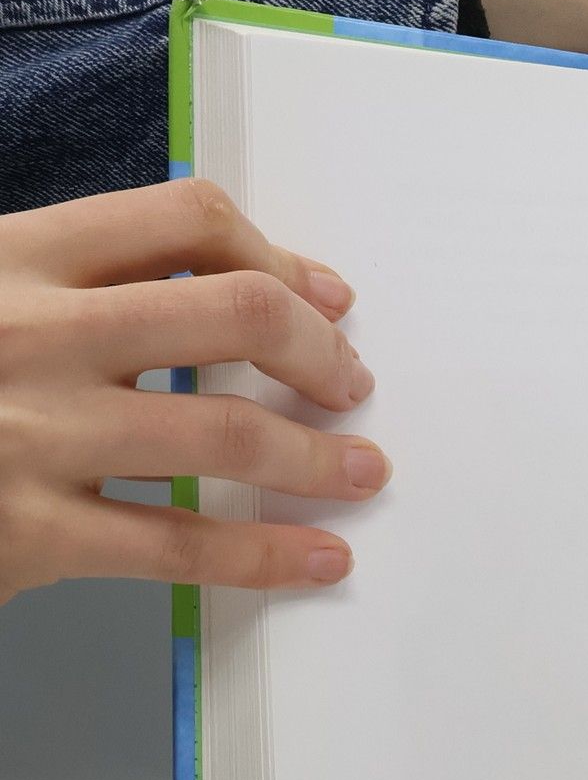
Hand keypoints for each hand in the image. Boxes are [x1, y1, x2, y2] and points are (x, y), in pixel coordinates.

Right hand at [0, 180, 388, 605]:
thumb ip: (74, 283)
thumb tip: (217, 294)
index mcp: (15, 255)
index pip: (184, 219)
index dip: (280, 256)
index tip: (328, 298)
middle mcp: (30, 331)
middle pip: (232, 313)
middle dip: (320, 351)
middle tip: (351, 386)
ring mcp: (29, 432)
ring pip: (223, 430)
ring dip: (317, 456)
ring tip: (362, 472)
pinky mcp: (25, 530)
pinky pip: (176, 545)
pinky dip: (265, 554)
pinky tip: (317, 560)